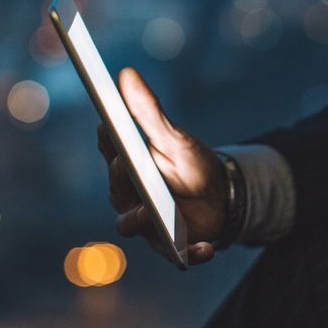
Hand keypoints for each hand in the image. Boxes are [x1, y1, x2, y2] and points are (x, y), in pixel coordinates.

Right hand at [96, 67, 225, 264]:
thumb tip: (126, 73)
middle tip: (122, 163)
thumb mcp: (174, 137)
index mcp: (128, 167)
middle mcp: (130, 198)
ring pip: (132, 226)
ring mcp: (148, 224)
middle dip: (118, 179)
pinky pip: (177, 254)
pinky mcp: (172, 247)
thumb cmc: (190, 165)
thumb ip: (149, 111)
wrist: (221, 199)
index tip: (106, 124)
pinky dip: (191, 254)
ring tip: (149, 214)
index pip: (110, 151)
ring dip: (139, 221)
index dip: (107, 140)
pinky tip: (206, 248)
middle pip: (116, 190)